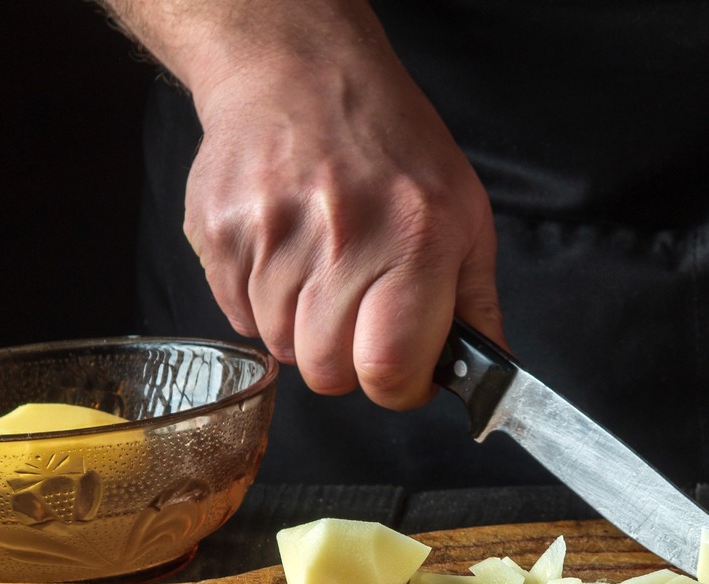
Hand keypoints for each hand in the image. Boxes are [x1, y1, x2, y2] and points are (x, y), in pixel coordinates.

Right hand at [183, 42, 501, 409]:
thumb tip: (489, 377)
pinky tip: (287, 254)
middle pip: (328, 372)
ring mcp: (271, 234)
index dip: (399, 388)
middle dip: (350, 361)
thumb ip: (477, 304)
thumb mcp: (464, 216)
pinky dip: (263, 304)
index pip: (389, 367)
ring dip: (304, 329)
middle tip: (363, 317)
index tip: (406, 373)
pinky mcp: (219, 233)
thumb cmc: (393, 145)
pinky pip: (238, 316)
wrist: (299, 70)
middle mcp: (341, 236)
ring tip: (324, 269)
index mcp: (414, 238)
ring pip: (280, 347)